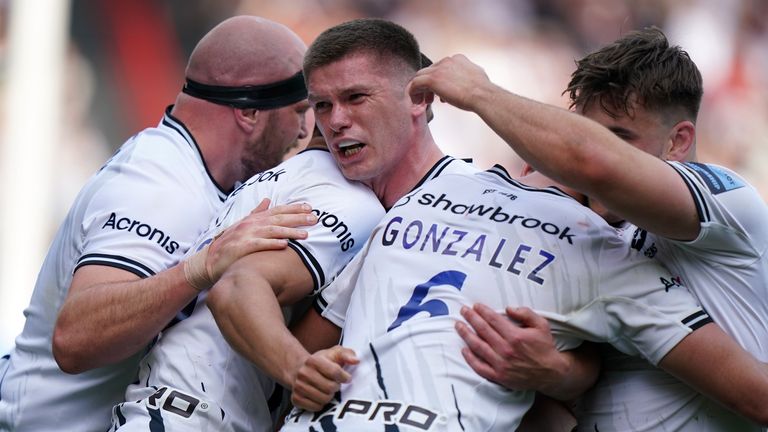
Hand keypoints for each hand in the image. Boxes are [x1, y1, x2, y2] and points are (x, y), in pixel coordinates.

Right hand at [185, 198, 316, 290]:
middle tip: (315, 218)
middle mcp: (251, 224)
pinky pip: (260, 245)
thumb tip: (267, 200)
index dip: (293, 208)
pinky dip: (272, 244)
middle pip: (278, 218)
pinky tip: (285, 245)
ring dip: (290, 231)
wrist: (210, 260)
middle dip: (297, 217)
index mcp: (253, 219)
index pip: (277, 210)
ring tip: (305, 234)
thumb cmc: (229, 243)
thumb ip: (256, 212)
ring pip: (272, 231)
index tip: (309, 207)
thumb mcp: (243, 225)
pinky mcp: (241, 248)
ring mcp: (246, 235)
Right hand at [291, 346, 357, 410]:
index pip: (334, 371)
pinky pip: (316, 407)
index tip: (346, 378)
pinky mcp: (296, 399)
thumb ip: (347, 354)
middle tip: (334, 384)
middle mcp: (303, 373)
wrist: (298, 369)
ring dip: (329, 396)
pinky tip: (320, 395)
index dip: (344, 377)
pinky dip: (321, 403)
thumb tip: (356, 360)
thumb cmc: (321, 362)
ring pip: (324, 399)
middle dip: (336, 387)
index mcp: (313, 361)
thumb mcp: (335, 353)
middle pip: (330, 387)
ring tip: (327, 389)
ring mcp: (298, 387)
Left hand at [408, 54, 492, 111]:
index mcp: (457, 59)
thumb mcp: (477, 76)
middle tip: (429, 98)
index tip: (440, 93)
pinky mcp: (433, 79)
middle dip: (428, 85)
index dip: (438, 81)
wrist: (482, 95)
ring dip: (420, 89)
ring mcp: (439, 69)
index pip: (440, 68)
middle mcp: (447, 61)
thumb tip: (466, 81)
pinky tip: (416, 101)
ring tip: (422, 101)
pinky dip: (413, 92)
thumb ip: (468, 75)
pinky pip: (416, 84)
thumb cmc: (483, 91)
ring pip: (420, 76)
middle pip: (429, 71)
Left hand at [456, 304, 568, 392]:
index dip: (482, 311)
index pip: (493, 319)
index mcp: (515, 336)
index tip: (475, 305)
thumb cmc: (545, 348)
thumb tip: (508, 308)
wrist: (551, 373)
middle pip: (482, 330)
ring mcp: (500, 364)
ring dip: (466, 334)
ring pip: (477, 346)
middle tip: (463, 311)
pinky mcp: (498, 376)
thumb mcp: (541, 325)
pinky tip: (464, 349)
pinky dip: (470, 358)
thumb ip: (526, 313)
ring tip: (458, 325)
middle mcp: (505, 349)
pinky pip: (479, 366)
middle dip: (471, 318)